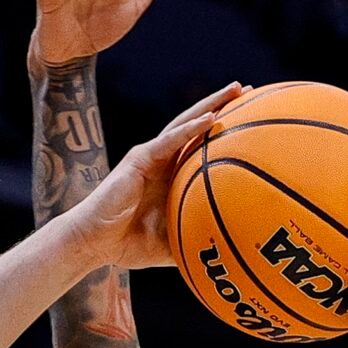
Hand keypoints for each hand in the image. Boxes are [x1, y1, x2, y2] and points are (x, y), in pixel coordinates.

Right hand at [67, 82, 241, 271]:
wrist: (95, 243)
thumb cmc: (129, 245)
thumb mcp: (172, 244)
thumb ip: (196, 241)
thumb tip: (228, 258)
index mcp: (170, 176)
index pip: (201, 145)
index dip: (224, 129)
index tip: (252, 117)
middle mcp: (162, 159)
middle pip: (196, 125)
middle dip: (222, 105)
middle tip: (250, 90)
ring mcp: (150, 156)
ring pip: (185, 123)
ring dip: (211, 105)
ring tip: (236, 90)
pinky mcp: (138, 159)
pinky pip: (168, 141)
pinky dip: (190, 129)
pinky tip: (211, 118)